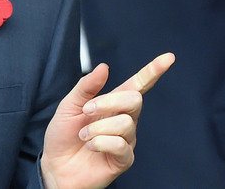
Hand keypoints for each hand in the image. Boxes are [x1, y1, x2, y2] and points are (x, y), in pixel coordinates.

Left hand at [40, 52, 175, 188]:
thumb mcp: (69, 106)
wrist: (55, 167)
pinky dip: (101, 143)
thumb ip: (86, 87)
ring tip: (84, 135)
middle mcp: (125, 119)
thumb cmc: (63, 136)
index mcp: (113, 103)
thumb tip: (104, 67)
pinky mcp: (124, 159)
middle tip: (87, 111)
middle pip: (135, 99)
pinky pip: (121, 145)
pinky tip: (91, 146)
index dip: (154, 70)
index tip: (169, 57)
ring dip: (98, 128)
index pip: (138, 84)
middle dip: (109, 102)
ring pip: (126, 123)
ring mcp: (126, 139)